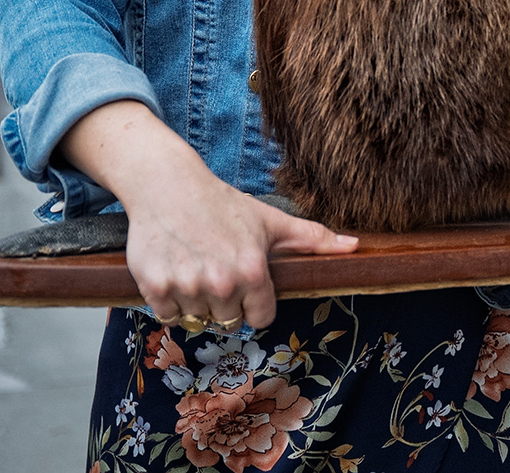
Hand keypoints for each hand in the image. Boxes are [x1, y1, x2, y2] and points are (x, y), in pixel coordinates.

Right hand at [61, 100, 356, 332]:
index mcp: (252, 271)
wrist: (169, 186)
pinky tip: (177, 272)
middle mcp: (221, 282)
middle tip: (218, 272)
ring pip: (197, 319)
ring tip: (197, 267)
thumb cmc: (224, 204)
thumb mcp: (271, 220)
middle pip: (228, 322)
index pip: (260, 318)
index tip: (247, 287)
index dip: (255, 305)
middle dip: (226, 303)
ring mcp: (186, 286)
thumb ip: (314, 239)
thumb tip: (355, 246)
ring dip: (197, 301)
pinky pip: (167, 316)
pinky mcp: (154, 287)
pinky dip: (170, 301)